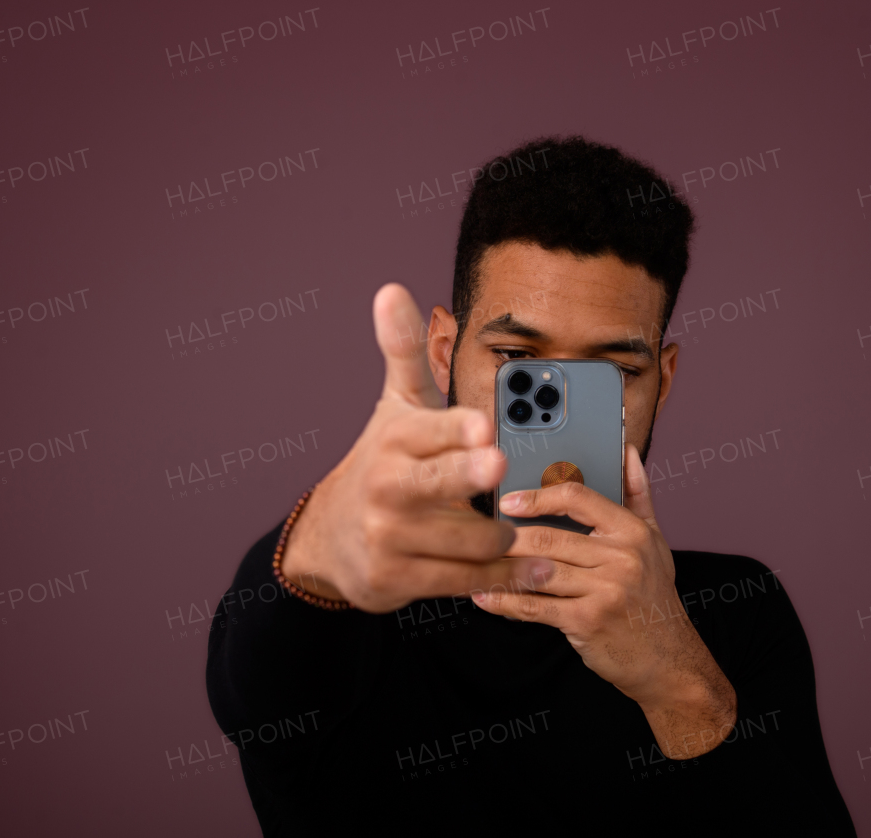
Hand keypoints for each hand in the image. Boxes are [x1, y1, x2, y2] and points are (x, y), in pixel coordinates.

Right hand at [281, 283, 551, 612]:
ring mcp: (391, 537)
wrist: (332, 539)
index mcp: (396, 439)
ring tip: (529, 530)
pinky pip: (466, 580)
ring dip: (507, 538)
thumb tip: (391, 290)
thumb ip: (404, 353)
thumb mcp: (396, 409)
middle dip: (466, 473)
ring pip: (468, 539)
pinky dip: (507, 578)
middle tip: (496, 464)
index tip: (482, 425)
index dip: (458, 428)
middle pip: (436, 481)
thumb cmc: (383, 464)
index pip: (432, 429)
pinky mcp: (397, 580)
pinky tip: (538, 570)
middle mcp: (388, 487)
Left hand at [471, 444, 736, 757]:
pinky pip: (535, 607)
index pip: (578, 498)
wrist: (668, 659)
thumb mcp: (654, 541)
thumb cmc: (653, 596)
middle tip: (477, 531)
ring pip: (537, 570)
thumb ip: (637, 494)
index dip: (538, 496)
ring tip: (471, 560)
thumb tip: (627, 452)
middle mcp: (621, 558)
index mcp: (632, 531)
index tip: (508, 501)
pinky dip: (504, 602)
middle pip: (550, 537)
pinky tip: (482, 596)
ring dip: (499, 567)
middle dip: (508, 536)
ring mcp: (604, 590)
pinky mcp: (587, 621)